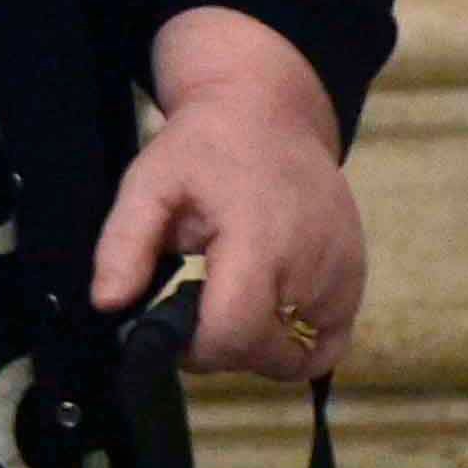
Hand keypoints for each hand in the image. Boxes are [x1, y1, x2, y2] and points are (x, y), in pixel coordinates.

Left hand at [87, 7, 365, 382]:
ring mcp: (344, 271)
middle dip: (221, 348)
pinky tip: (268, 310)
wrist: (269, 112)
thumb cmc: (204, 147)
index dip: (196, 350)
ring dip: (257, 345)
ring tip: (231, 295)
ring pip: (297, 355)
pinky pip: (331, 341)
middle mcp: (313, 261)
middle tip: (194, 306)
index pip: (236, 333)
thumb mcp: (149, 181)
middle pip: (264, 353)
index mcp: (259, 237)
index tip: (171, 329)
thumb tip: (110, 304)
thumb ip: (124, 244)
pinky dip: (298, 342)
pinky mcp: (357, 277)